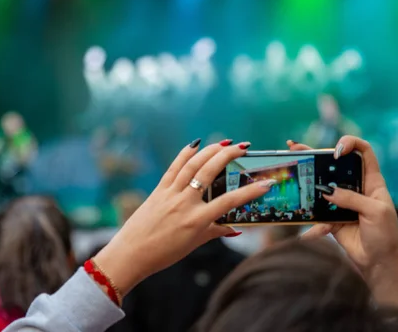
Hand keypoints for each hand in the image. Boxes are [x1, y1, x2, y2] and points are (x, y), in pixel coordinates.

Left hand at [94, 139, 275, 296]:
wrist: (131, 254)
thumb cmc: (164, 253)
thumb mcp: (194, 244)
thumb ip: (215, 232)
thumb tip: (235, 228)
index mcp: (197, 221)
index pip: (229, 202)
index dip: (250, 192)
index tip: (266, 183)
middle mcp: (184, 204)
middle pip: (209, 172)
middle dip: (227, 156)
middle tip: (242, 147)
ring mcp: (170, 194)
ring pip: (192, 165)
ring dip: (209, 150)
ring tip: (224, 143)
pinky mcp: (158, 190)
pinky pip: (173, 168)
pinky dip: (184, 155)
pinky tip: (195, 145)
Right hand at [289, 137, 397, 309]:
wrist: (379, 263)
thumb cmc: (386, 235)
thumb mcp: (375, 212)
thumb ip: (352, 199)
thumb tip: (327, 191)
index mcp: (372, 181)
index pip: (363, 152)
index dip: (351, 144)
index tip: (336, 150)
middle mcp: (355, 188)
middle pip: (335, 165)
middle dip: (316, 154)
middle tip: (296, 148)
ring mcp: (341, 202)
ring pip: (321, 186)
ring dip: (306, 180)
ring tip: (290, 171)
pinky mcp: (331, 217)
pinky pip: (316, 213)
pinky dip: (310, 220)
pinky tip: (304, 227)